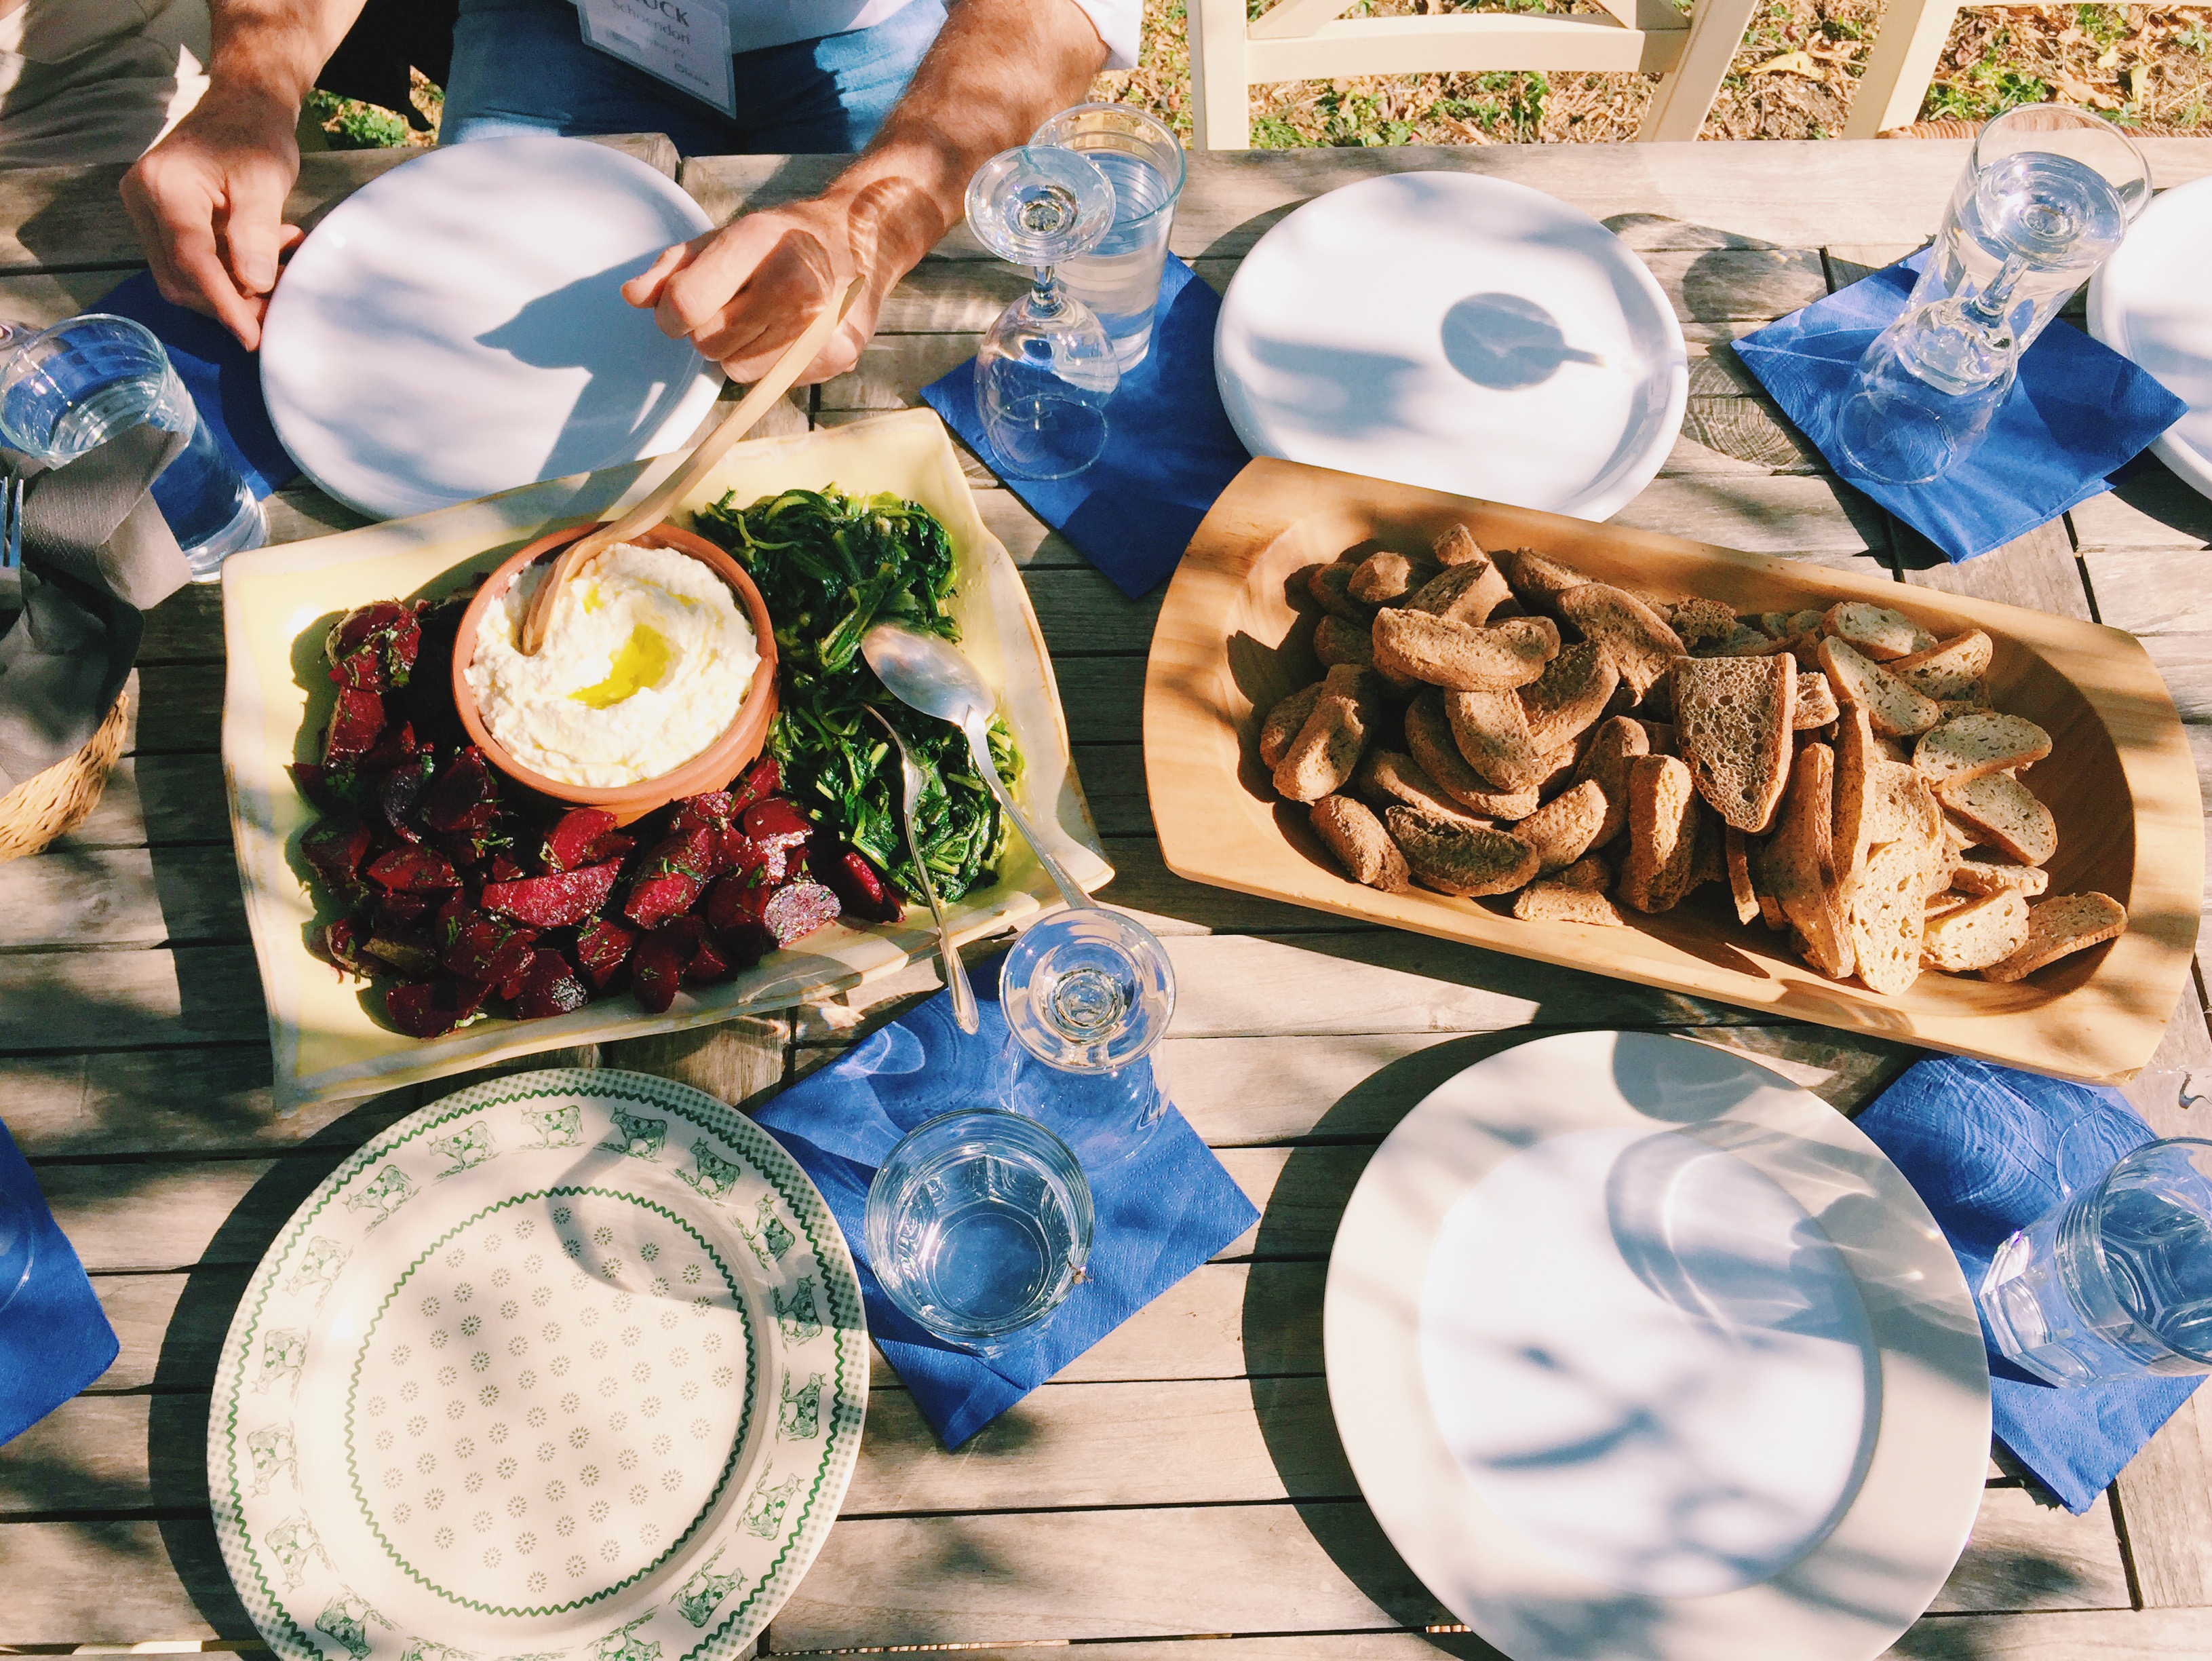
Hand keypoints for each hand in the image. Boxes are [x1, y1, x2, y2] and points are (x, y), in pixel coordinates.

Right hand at [120, 85, 304, 351]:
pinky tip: (266, 256)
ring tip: (281, 267)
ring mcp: (146, 210)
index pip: (191, 260)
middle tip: (278, 304)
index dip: (224, 304)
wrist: (243, 104)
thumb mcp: (264, 182)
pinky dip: (229, 270)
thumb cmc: (255, 135)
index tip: (252, 337)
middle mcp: (142, 200)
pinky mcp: (161, 218)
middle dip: (230, 301)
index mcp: (164, 187)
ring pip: (185, 275)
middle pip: (181, 277)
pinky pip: (191, 261)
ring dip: (234, 287)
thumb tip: (255, 286)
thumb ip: (256, 233)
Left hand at [621, 177, 943, 384]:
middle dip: (708, 329)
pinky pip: (771, 381)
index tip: (679, 309)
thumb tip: (634, 297)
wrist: (861, 240)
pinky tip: (788, 333)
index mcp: (759, 238)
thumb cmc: (780, 240)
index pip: (687, 303)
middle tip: (733, 306)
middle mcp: (795, 279)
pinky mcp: (839, 353)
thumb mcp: (722, 238)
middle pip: (709, 342)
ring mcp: (822, 321)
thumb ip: (673, 267)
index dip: (671, 314)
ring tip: (764, 317)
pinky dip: (769, 363)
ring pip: (737, 368)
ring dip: (738, 349)